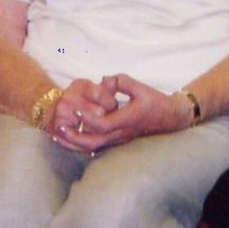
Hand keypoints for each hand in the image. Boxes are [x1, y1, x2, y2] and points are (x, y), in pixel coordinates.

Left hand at [53, 74, 187, 151]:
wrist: (170, 119)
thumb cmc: (155, 102)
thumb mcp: (141, 88)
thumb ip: (122, 82)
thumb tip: (104, 80)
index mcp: (127, 120)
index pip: (103, 124)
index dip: (87, 118)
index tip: (74, 109)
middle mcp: (121, 133)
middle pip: (93, 142)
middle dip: (74, 137)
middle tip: (59, 127)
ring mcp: (119, 139)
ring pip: (93, 148)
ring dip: (74, 143)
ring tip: (58, 134)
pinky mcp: (117, 140)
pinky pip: (96, 146)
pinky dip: (81, 144)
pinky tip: (70, 138)